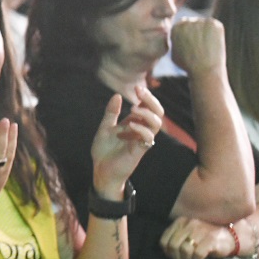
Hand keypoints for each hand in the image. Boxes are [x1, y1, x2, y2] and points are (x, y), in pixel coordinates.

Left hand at [90, 84, 163, 198]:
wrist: (101, 170)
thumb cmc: (104, 151)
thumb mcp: (105, 128)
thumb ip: (111, 113)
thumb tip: (117, 95)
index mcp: (134, 124)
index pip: (148, 108)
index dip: (146, 97)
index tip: (137, 87)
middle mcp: (141, 131)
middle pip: (158, 113)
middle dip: (151, 101)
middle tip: (139, 91)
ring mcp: (141, 141)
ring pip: (156, 124)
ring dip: (146, 114)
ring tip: (133, 109)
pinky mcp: (139, 151)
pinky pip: (148, 139)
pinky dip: (141, 129)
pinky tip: (130, 125)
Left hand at [160, 216, 233, 258]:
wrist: (230, 236)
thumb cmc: (206, 237)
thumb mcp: (188, 233)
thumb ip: (177, 238)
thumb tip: (166, 252)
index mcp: (181, 222)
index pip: (164, 240)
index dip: (167, 253)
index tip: (175, 257)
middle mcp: (189, 224)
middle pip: (173, 246)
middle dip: (177, 258)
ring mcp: (201, 231)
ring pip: (184, 250)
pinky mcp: (211, 239)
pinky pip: (198, 254)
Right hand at [171, 19, 226, 79]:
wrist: (205, 70)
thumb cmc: (189, 66)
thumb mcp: (174, 54)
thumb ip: (175, 41)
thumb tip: (177, 35)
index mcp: (176, 27)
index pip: (184, 24)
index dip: (190, 35)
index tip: (194, 45)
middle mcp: (186, 21)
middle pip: (194, 22)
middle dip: (198, 31)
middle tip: (203, 46)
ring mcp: (200, 21)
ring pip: (205, 24)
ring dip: (208, 32)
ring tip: (209, 47)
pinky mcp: (213, 23)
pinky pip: (216, 26)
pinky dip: (217, 33)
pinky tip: (215, 44)